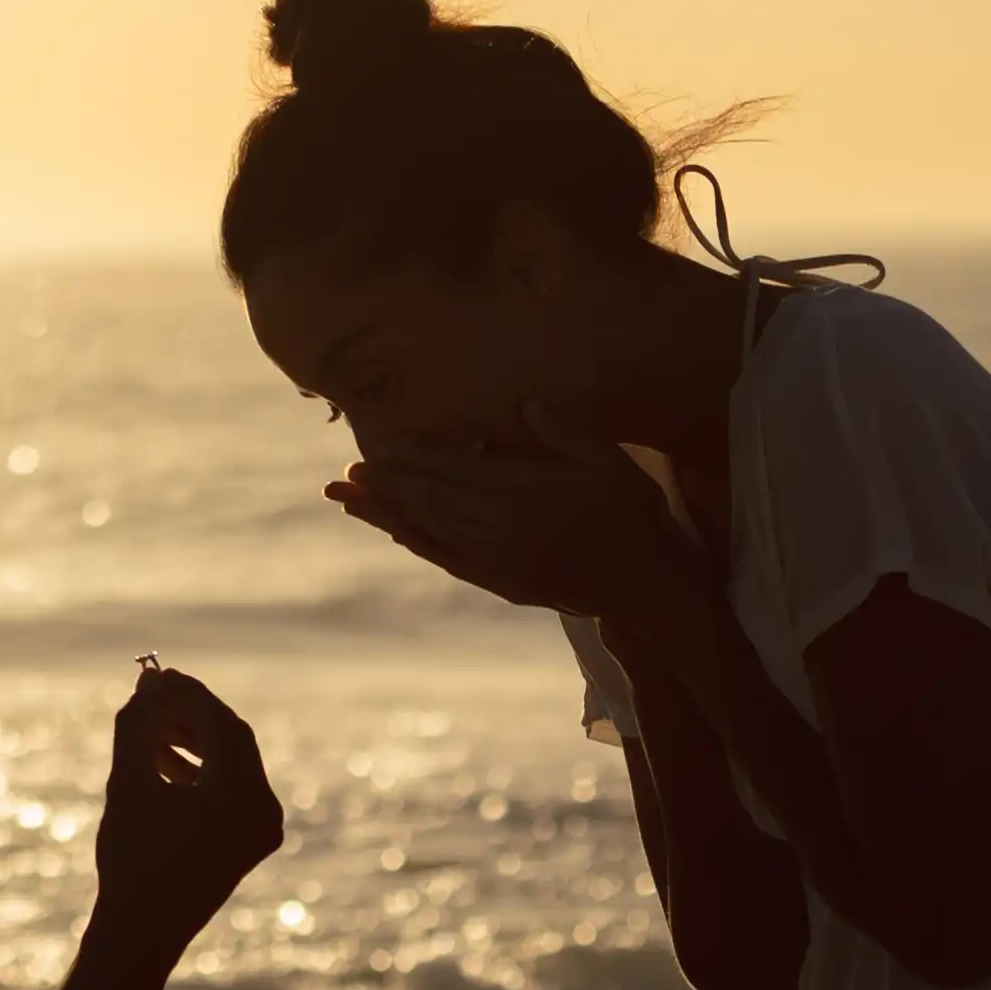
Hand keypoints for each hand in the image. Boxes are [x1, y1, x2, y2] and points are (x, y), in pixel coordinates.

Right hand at [88, 660, 284, 942]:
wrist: (141, 936)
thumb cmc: (131, 860)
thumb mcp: (129, 784)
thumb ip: (138, 726)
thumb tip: (148, 682)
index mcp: (245, 797)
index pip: (224, 725)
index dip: (189, 695)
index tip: (157, 675)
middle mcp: (265, 812)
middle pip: (231, 743)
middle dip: (189, 716)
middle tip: (152, 694)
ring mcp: (260, 831)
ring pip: (228, 767)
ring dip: (189, 743)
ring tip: (145, 730)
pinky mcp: (247, 845)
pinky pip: (227, 793)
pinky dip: (196, 774)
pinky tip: (158, 760)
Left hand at [330, 418, 684, 618]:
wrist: (645, 584)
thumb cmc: (632, 514)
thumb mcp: (610, 462)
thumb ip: (566, 433)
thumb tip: (523, 405)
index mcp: (528, 495)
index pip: (459, 471)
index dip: (418, 457)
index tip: (383, 442)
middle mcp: (505, 529)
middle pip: (433, 502)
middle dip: (387, 486)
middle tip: (344, 472)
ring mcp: (500, 560)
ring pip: (431, 533)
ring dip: (387, 514)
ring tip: (349, 499)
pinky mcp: (502, 581)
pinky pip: (449, 559)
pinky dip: (417, 543)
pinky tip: (394, 530)